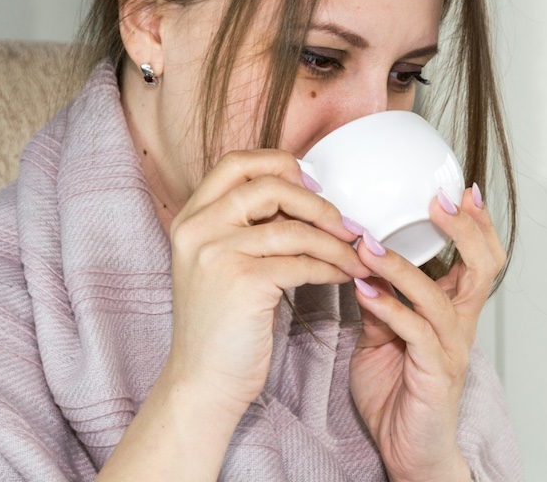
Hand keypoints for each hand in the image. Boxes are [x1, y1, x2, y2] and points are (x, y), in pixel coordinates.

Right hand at [163, 149, 369, 417]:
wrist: (202, 383)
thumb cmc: (221, 325)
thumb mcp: (220, 262)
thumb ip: (246, 226)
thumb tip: (304, 195)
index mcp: (191, 218)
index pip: (237, 163)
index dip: (280, 164)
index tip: (311, 185)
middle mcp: (198, 228)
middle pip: (269, 186)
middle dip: (317, 202)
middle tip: (344, 224)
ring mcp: (217, 253)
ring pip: (294, 228)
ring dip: (334, 242)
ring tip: (355, 256)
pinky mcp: (243, 281)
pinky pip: (302, 262)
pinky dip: (331, 267)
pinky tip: (343, 276)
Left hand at [349, 185, 504, 481]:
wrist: (407, 452)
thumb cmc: (398, 394)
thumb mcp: (382, 336)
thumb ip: (379, 300)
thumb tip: (359, 263)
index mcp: (453, 311)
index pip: (478, 257)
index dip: (475, 223)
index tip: (457, 189)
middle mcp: (460, 325)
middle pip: (484, 267)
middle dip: (464, 229)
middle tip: (437, 201)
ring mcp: (451, 350)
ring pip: (440, 297)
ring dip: (403, 267)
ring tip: (368, 246)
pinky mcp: (435, 374)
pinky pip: (416, 333)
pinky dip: (390, 309)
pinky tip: (364, 292)